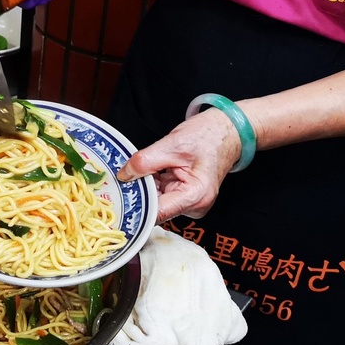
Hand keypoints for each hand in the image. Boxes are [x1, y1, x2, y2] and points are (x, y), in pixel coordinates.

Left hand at [115, 109, 243, 222]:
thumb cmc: (208, 136)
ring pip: (157, 201)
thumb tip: (123, 176)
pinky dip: (154, 185)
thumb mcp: (171, 144)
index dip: (136, 206)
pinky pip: (162, 195)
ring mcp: (191, 203)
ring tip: (138, 171)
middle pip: (156, 208)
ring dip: (146, 187)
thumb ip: (145, 161)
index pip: (157, 212)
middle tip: (121, 179)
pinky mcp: (186, 197)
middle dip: (139, 193)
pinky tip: (151, 172)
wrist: (227, 131)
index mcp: (195, 195)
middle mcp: (195, 206)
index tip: (117, 200)